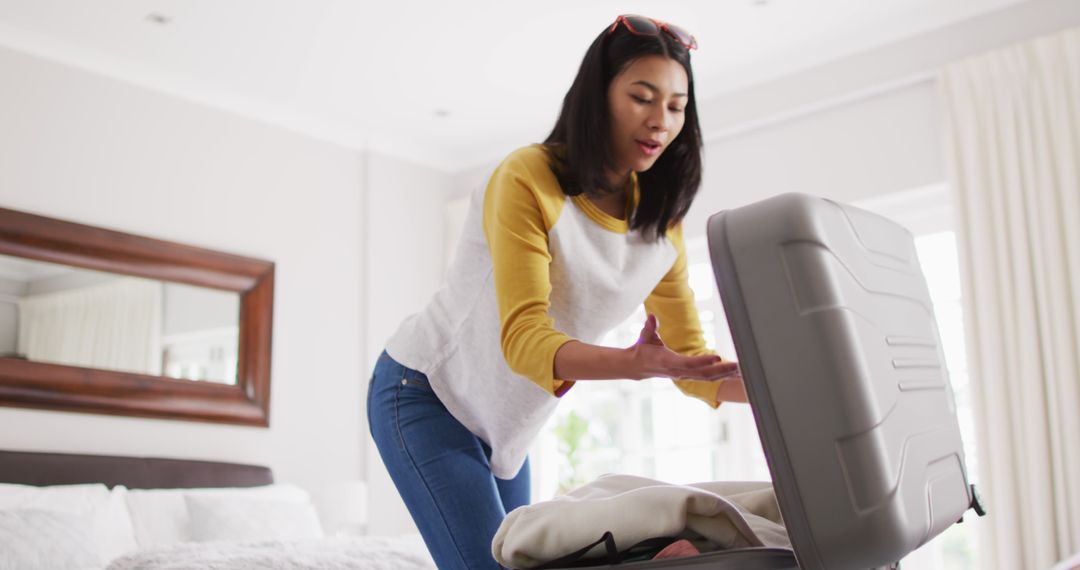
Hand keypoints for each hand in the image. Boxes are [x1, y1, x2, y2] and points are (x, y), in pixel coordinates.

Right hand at [626, 314, 740, 381]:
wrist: (638, 367)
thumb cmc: (643, 350)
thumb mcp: (644, 337)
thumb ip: (649, 328)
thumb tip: (652, 317)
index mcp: (668, 362)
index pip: (688, 363)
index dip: (702, 361)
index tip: (717, 358)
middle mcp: (678, 372)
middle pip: (703, 374)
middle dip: (721, 371)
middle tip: (738, 366)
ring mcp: (684, 376)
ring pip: (708, 377)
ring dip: (725, 375)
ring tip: (742, 371)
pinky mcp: (688, 376)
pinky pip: (707, 377)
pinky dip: (720, 375)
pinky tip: (733, 373)